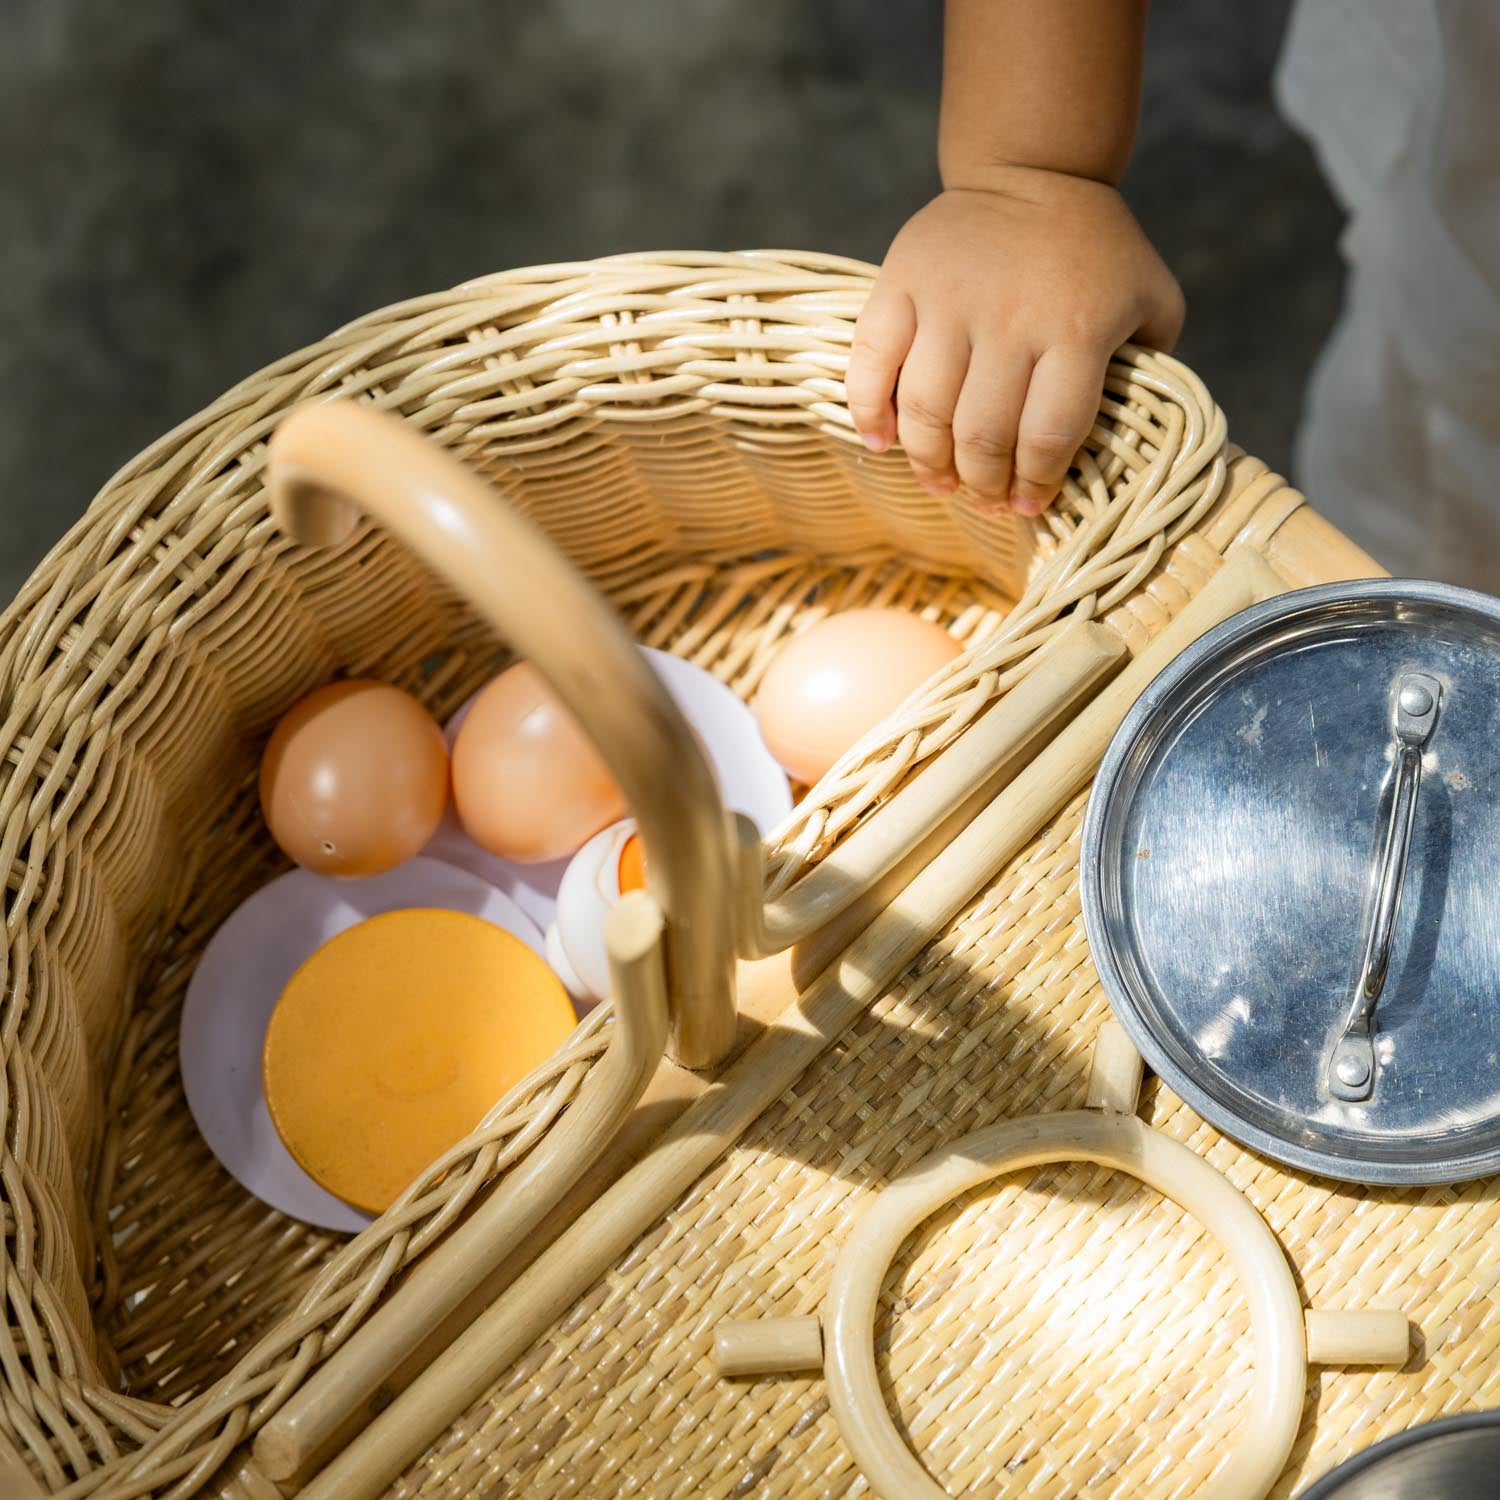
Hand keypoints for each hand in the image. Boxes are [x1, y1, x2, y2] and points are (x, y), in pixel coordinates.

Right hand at [847, 171, 1182, 515]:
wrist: (1034, 167)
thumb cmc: (1095, 251)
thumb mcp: (1150, 296)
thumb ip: (1149, 363)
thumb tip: (1127, 436)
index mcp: (1078, 329)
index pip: (1048, 435)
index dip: (1034, 484)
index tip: (1027, 505)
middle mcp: (1012, 317)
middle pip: (983, 434)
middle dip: (981, 485)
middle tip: (982, 500)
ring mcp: (950, 299)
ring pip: (927, 409)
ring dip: (928, 462)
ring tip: (938, 481)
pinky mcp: (902, 280)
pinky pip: (873, 360)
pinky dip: (869, 410)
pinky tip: (880, 442)